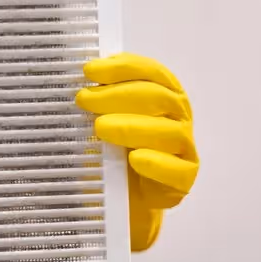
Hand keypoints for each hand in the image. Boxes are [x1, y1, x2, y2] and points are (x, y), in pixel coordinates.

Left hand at [75, 53, 197, 250]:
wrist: (125, 194)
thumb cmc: (116, 148)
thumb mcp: (105, 118)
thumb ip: (99, 98)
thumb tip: (76, 82)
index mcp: (165, 93)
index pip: (151, 72)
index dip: (121, 67)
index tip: (89, 71)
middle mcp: (178, 117)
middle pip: (158, 97)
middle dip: (117, 94)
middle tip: (84, 99)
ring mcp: (184, 148)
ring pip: (169, 132)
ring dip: (131, 126)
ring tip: (100, 127)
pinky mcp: (183, 180)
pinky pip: (176, 170)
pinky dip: (155, 162)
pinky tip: (133, 158)